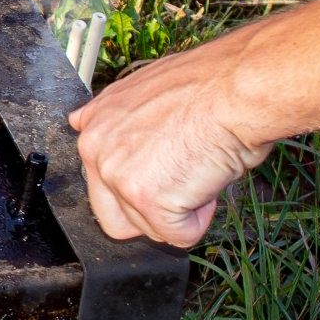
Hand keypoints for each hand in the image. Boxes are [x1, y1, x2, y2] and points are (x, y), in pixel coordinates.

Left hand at [69, 30, 275, 246]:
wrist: (239, 87)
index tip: (162, 168)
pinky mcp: (146, 199)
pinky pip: (177, 235)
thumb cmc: (211, 84)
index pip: (100, 181)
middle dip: (150, 210)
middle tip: (182, 179)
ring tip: (200, 170)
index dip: (140, 183)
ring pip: (145, 227)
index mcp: (96, 124)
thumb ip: (115, 120)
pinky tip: (208, 184)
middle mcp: (96, 150)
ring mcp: (118, 176)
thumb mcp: (145, 89)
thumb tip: (80, 121)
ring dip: (178, 211)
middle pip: (113, 216)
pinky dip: (199, 221)